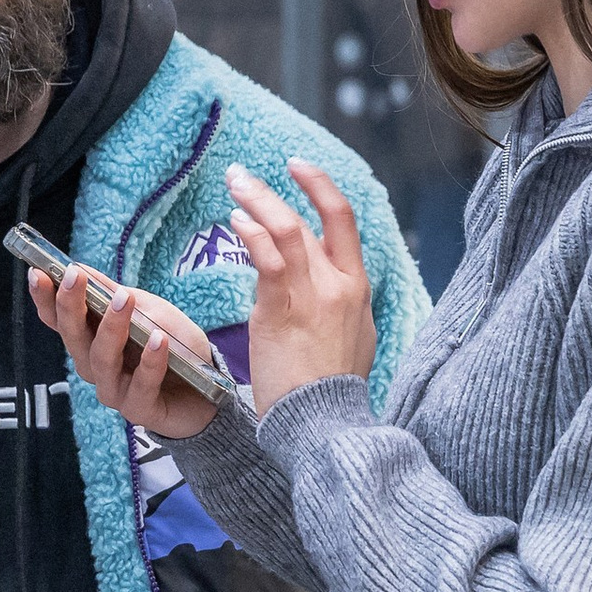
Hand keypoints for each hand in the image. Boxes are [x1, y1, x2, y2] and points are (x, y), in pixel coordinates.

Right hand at [27, 264, 218, 439]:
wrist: (207, 391)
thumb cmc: (172, 346)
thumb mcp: (148, 311)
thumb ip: (117, 296)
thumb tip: (82, 271)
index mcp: (90, 340)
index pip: (59, 320)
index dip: (45, 299)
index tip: (38, 273)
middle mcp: (94, 367)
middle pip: (74, 337)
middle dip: (70, 306)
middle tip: (73, 277)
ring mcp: (115, 391)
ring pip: (102, 360)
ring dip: (112, 328)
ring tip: (125, 300)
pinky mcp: (140, 410)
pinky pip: (141, 385)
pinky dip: (150, 361)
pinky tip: (159, 340)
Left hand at [226, 160, 376, 416]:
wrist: (324, 424)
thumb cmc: (329, 391)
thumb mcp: (353, 339)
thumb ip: (338, 306)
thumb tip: (324, 290)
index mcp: (357, 288)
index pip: (343, 221)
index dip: (321, 187)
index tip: (298, 167)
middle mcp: (340, 285)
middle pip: (309, 220)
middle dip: (272, 191)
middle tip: (241, 176)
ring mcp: (313, 296)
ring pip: (288, 229)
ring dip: (256, 200)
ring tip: (233, 185)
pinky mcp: (282, 311)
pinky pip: (268, 259)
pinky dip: (251, 233)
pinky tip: (236, 222)